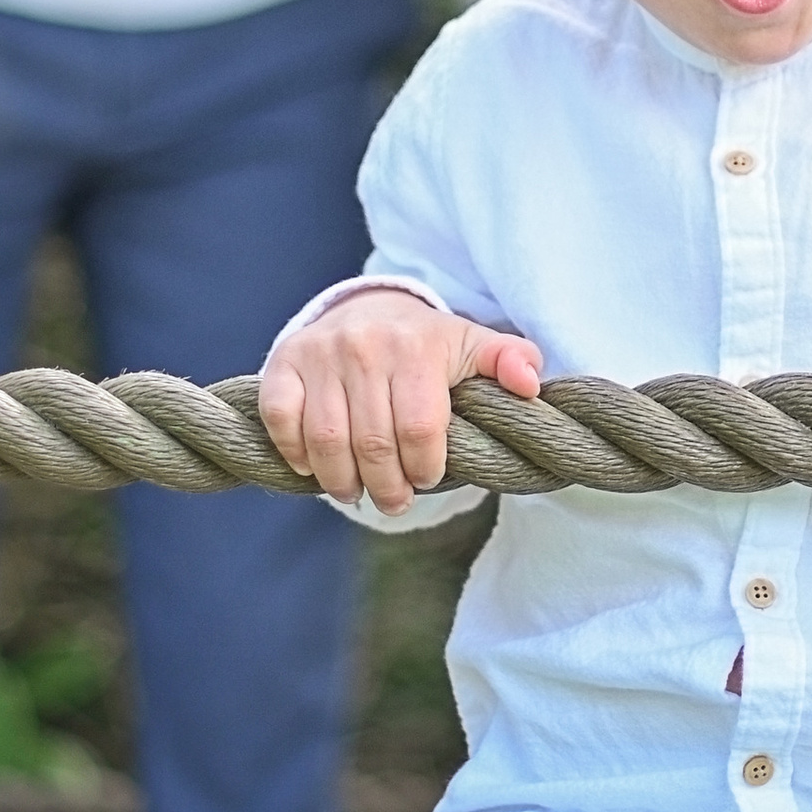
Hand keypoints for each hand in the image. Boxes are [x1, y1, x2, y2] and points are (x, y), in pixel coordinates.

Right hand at [258, 286, 543, 513]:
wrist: (371, 308)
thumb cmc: (429, 344)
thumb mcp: (474, 347)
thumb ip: (509, 362)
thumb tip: (530, 384)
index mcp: (417, 346)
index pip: (419, 428)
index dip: (424, 467)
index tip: (427, 478)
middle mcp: (366, 345)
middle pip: (373, 442)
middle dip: (386, 486)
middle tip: (394, 504)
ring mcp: (321, 353)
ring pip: (326, 438)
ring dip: (341, 480)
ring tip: (355, 494)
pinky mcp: (285, 361)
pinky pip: (282, 417)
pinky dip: (294, 452)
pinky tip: (312, 469)